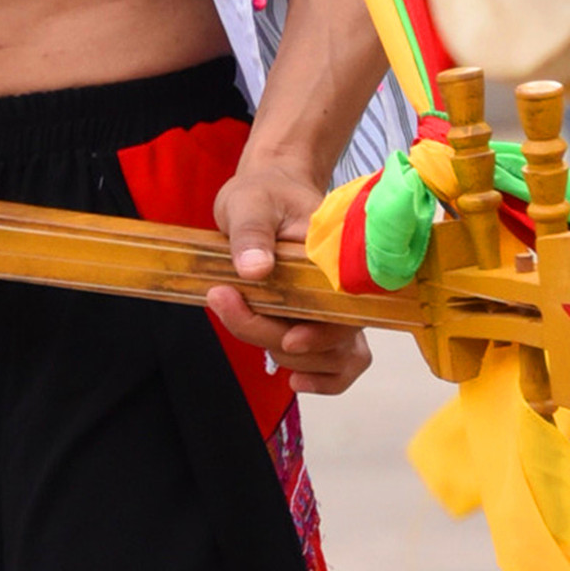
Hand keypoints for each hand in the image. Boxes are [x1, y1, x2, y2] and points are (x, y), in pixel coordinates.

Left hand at [209, 134, 370, 395]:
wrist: (269, 190)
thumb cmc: (263, 193)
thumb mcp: (249, 203)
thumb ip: (252, 234)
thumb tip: (255, 269)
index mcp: (337, 255)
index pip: (345, 305)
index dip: (320, 333)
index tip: (287, 339)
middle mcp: (347, 286)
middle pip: (333, 339)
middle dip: (275, 337)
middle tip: (223, 300)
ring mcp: (337, 306)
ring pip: (335, 357)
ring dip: (289, 358)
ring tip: (235, 315)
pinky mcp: (323, 318)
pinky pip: (340, 363)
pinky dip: (322, 380)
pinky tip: (293, 380)